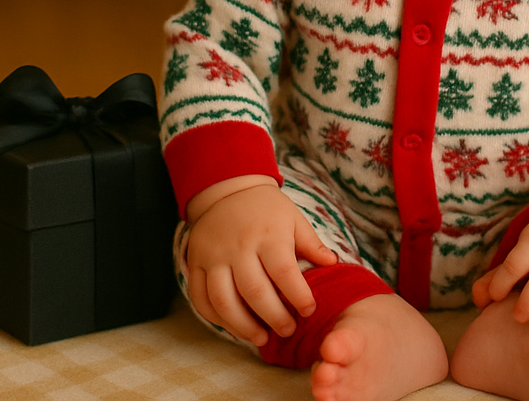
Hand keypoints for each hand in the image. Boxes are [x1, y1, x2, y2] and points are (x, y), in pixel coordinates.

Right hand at [185, 181, 336, 345]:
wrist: (229, 190)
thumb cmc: (268, 209)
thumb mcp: (294, 218)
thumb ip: (311, 244)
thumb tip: (333, 264)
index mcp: (267, 234)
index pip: (284, 272)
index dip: (298, 296)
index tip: (308, 310)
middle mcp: (238, 247)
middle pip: (254, 292)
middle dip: (273, 318)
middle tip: (287, 330)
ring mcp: (213, 256)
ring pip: (223, 301)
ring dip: (242, 326)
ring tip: (261, 338)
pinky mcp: (195, 263)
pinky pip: (200, 299)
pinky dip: (216, 318)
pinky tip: (234, 326)